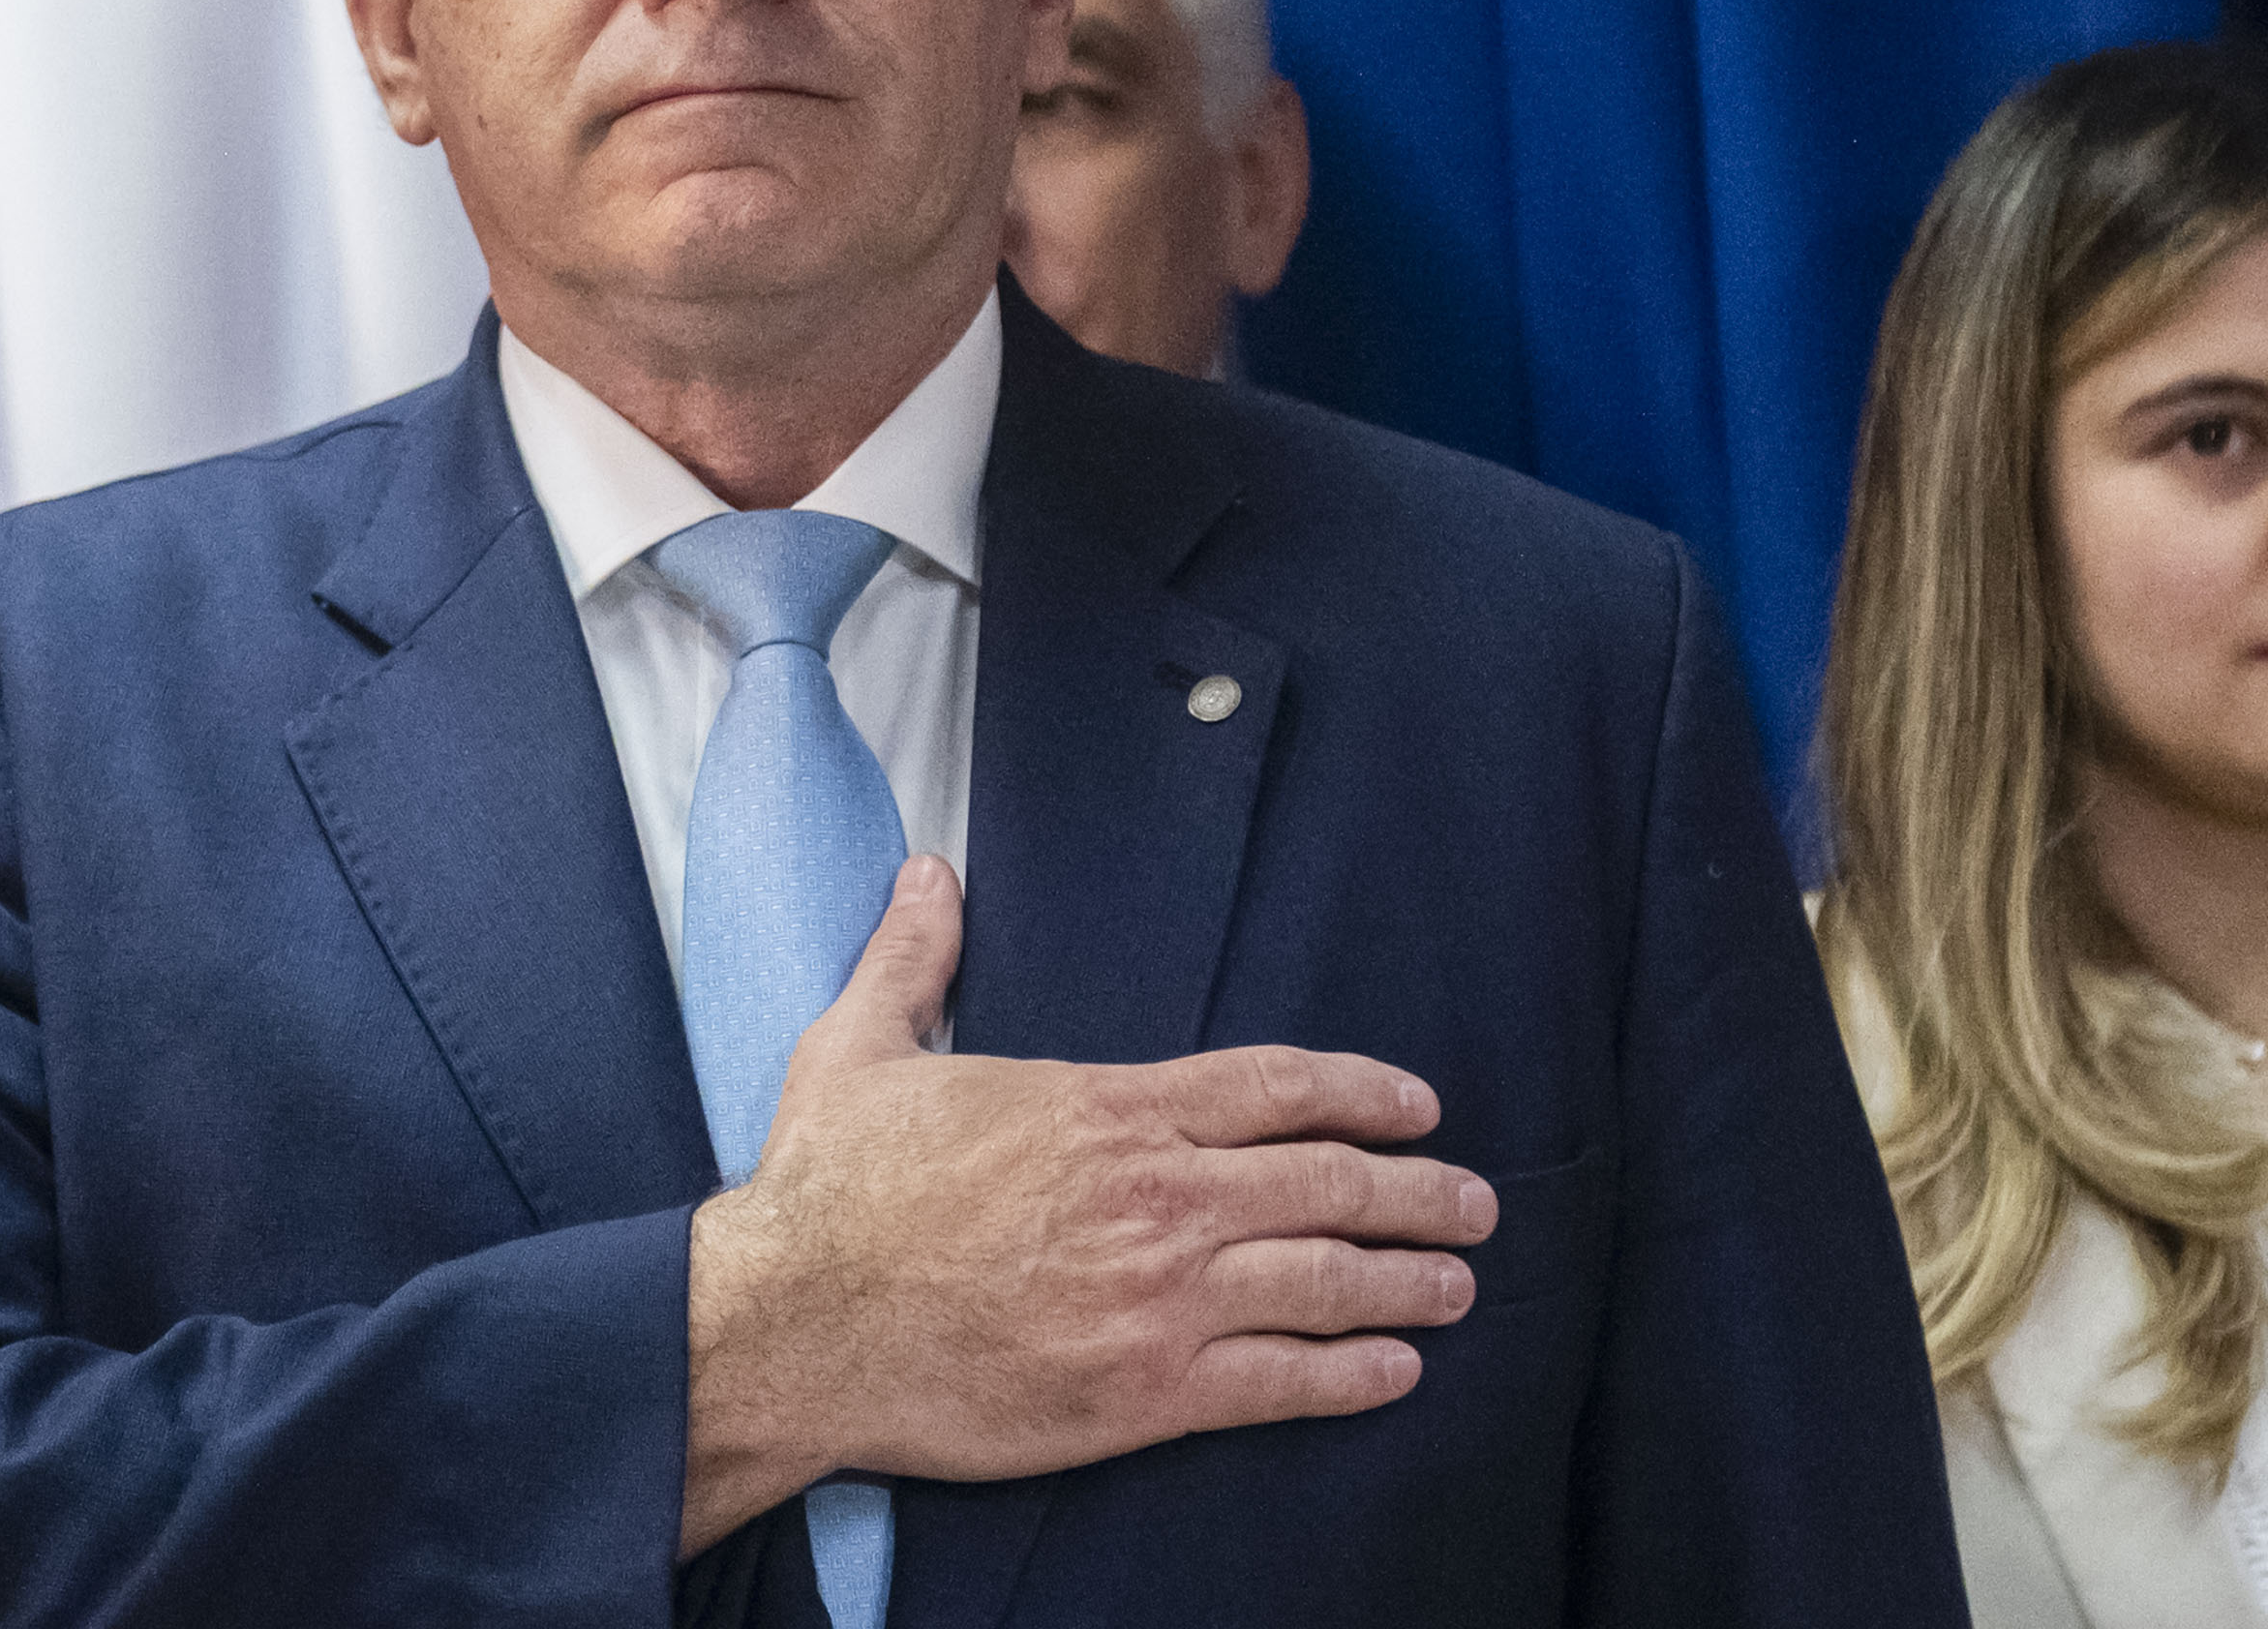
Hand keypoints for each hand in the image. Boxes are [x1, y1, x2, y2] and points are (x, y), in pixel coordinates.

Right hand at [680, 853, 1495, 1554]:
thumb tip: (928, 875)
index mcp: (1105, 1107)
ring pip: (1326, 1279)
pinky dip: (1353, 1375)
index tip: (1417, 1104)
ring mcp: (1159, 1298)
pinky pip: (1283, 1383)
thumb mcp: (858, 1047)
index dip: (1363, 1090)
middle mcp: (1155, 1196)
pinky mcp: (1144, 1392)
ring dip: (1408, 1281)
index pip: (1274, 1084)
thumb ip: (912, 959)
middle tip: (1473, 1201)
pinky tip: (1395, 1371)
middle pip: (1329, 1179)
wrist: (794, 1322)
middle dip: (1419, 1188)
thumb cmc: (827, 1191)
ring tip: (1456, 1285)